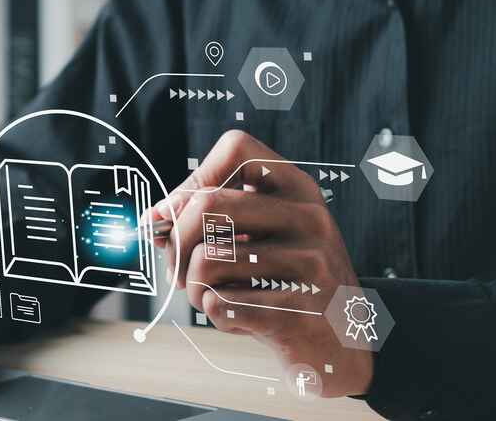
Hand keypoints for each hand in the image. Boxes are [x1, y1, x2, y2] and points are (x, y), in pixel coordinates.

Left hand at [154, 130, 371, 397]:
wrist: (340, 348)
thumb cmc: (288, 288)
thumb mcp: (264, 241)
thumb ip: (216, 220)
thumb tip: (154, 219)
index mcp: (299, 189)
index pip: (235, 148)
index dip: (190, 179)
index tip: (170, 216)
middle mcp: (309, 217)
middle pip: (209, 202)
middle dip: (177, 241)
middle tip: (177, 269)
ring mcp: (310, 262)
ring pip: (207, 258)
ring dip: (193, 287)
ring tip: (210, 297)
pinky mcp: (300, 309)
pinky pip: (221, 302)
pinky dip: (216, 314)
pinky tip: (239, 318)